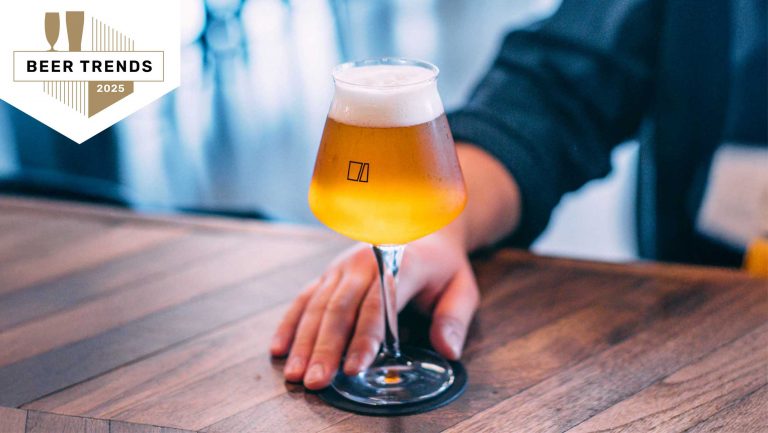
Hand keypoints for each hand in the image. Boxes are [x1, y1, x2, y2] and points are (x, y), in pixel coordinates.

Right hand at [269, 232, 478, 389]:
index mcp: (400, 264)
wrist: (421, 229)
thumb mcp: (462, 288)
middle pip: (340, 309)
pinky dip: (290, 323)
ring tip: (296, 374)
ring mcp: (343, 266)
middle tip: (316, 381)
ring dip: (304, 341)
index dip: (365, 338)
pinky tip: (279, 349)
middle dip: (326, 348)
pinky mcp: (329, 273)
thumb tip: (448, 350)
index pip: (379, 305)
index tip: (355, 368)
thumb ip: (455, 319)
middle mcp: (366, 262)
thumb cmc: (442, 266)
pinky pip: (304, 297)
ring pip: (318, 305)